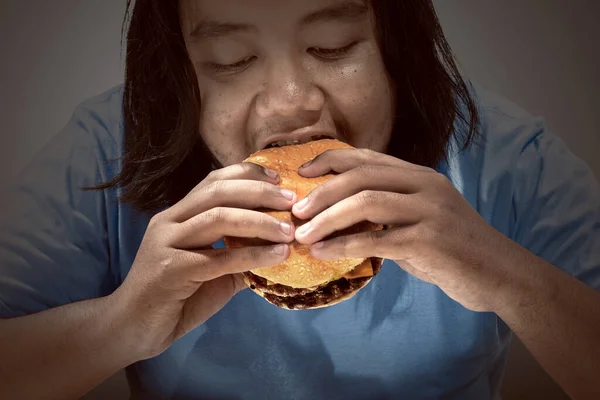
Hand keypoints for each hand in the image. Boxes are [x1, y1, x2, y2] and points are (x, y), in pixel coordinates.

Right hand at [111, 163, 296, 358]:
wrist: (133, 328)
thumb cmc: (175, 297)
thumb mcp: (212, 271)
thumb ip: (238, 255)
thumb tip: (279, 247)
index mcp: (177, 215)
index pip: (213, 181)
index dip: (247, 174)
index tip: (279, 180)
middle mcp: (169, 221)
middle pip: (217, 192)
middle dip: (259, 192)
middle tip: (291, 200)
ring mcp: (167, 243)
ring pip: (217, 217)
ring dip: (260, 221)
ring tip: (288, 230)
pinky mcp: (170, 270)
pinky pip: (218, 258)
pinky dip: (253, 254)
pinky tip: (277, 256)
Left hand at [292, 148, 519, 311]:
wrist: (500, 274)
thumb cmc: (453, 249)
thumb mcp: (420, 220)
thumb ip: (387, 213)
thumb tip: (338, 217)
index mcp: (420, 176)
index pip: (367, 158)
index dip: (330, 160)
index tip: (301, 173)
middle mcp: (425, 185)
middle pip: (361, 176)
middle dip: (321, 191)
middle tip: (296, 210)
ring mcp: (430, 211)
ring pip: (366, 202)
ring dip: (327, 218)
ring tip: (302, 234)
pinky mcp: (430, 240)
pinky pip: (376, 239)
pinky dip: (343, 246)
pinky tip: (323, 253)